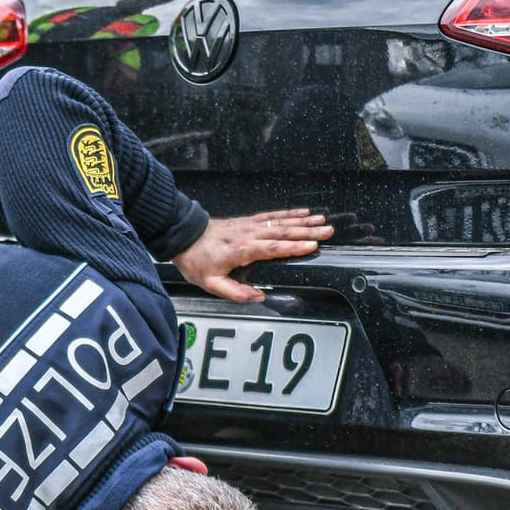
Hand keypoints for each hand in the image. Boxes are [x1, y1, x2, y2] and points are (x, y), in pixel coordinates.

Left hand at [173, 209, 333, 302]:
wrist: (182, 235)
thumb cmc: (196, 260)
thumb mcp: (210, 284)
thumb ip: (235, 292)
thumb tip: (258, 297)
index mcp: (241, 250)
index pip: (272, 248)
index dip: (293, 247)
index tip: (311, 246)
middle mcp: (248, 234)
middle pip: (282, 232)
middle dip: (307, 232)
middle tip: (327, 231)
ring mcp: (249, 225)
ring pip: (280, 222)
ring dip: (303, 221)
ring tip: (322, 220)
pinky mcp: (248, 221)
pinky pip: (272, 216)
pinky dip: (288, 213)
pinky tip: (303, 212)